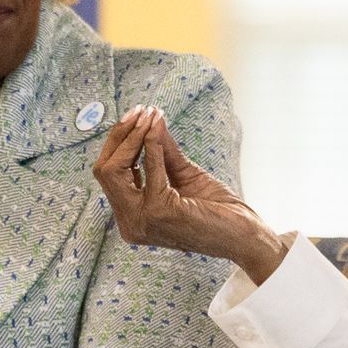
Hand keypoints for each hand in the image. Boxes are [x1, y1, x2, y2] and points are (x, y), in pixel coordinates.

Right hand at [92, 105, 289, 281]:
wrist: (243, 235)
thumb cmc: (216, 210)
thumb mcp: (183, 174)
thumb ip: (163, 150)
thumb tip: (150, 119)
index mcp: (132, 217)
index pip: (108, 175)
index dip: (118, 143)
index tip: (135, 117)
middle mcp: (131, 223)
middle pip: (104, 172)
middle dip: (121, 136)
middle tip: (139, 111)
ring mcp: (142, 220)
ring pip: (116, 170)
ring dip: (135, 136)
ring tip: (149, 114)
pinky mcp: (159, 212)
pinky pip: (148, 168)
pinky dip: (152, 144)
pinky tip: (159, 128)